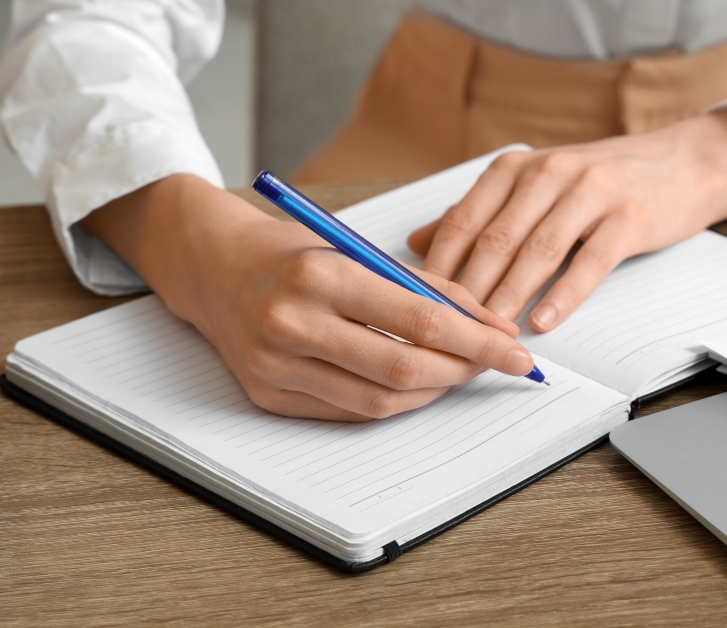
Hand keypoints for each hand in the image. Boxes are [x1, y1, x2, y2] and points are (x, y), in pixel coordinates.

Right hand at [84, 174, 534, 420]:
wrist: (210, 267)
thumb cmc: (291, 252)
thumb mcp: (357, 250)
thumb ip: (425, 287)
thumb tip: (491, 326)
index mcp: (321, 276)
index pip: (420, 320)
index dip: (478, 341)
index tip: (516, 349)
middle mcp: (293, 324)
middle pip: (403, 370)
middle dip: (462, 372)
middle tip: (494, 364)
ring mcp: (275, 366)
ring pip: (378, 401)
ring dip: (432, 393)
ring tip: (458, 373)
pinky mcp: (266, 395)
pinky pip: (348, 411)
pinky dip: (392, 402)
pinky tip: (415, 385)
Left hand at [408, 106, 726, 331]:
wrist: (683, 164)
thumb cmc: (602, 182)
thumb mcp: (535, 185)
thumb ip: (478, 212)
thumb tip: (417, 243)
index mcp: (517, 167)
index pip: (464, 219)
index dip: (440, 265)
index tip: (420, 303)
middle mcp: (549, 172)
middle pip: (496, 239)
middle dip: (470, 290)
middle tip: (450, 331)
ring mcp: (591, 192)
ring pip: (538, 251)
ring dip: (510, 297)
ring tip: (491, 335)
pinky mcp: (628, 218)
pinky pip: (589, 261)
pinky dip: (563, 294)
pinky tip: (544, 321)